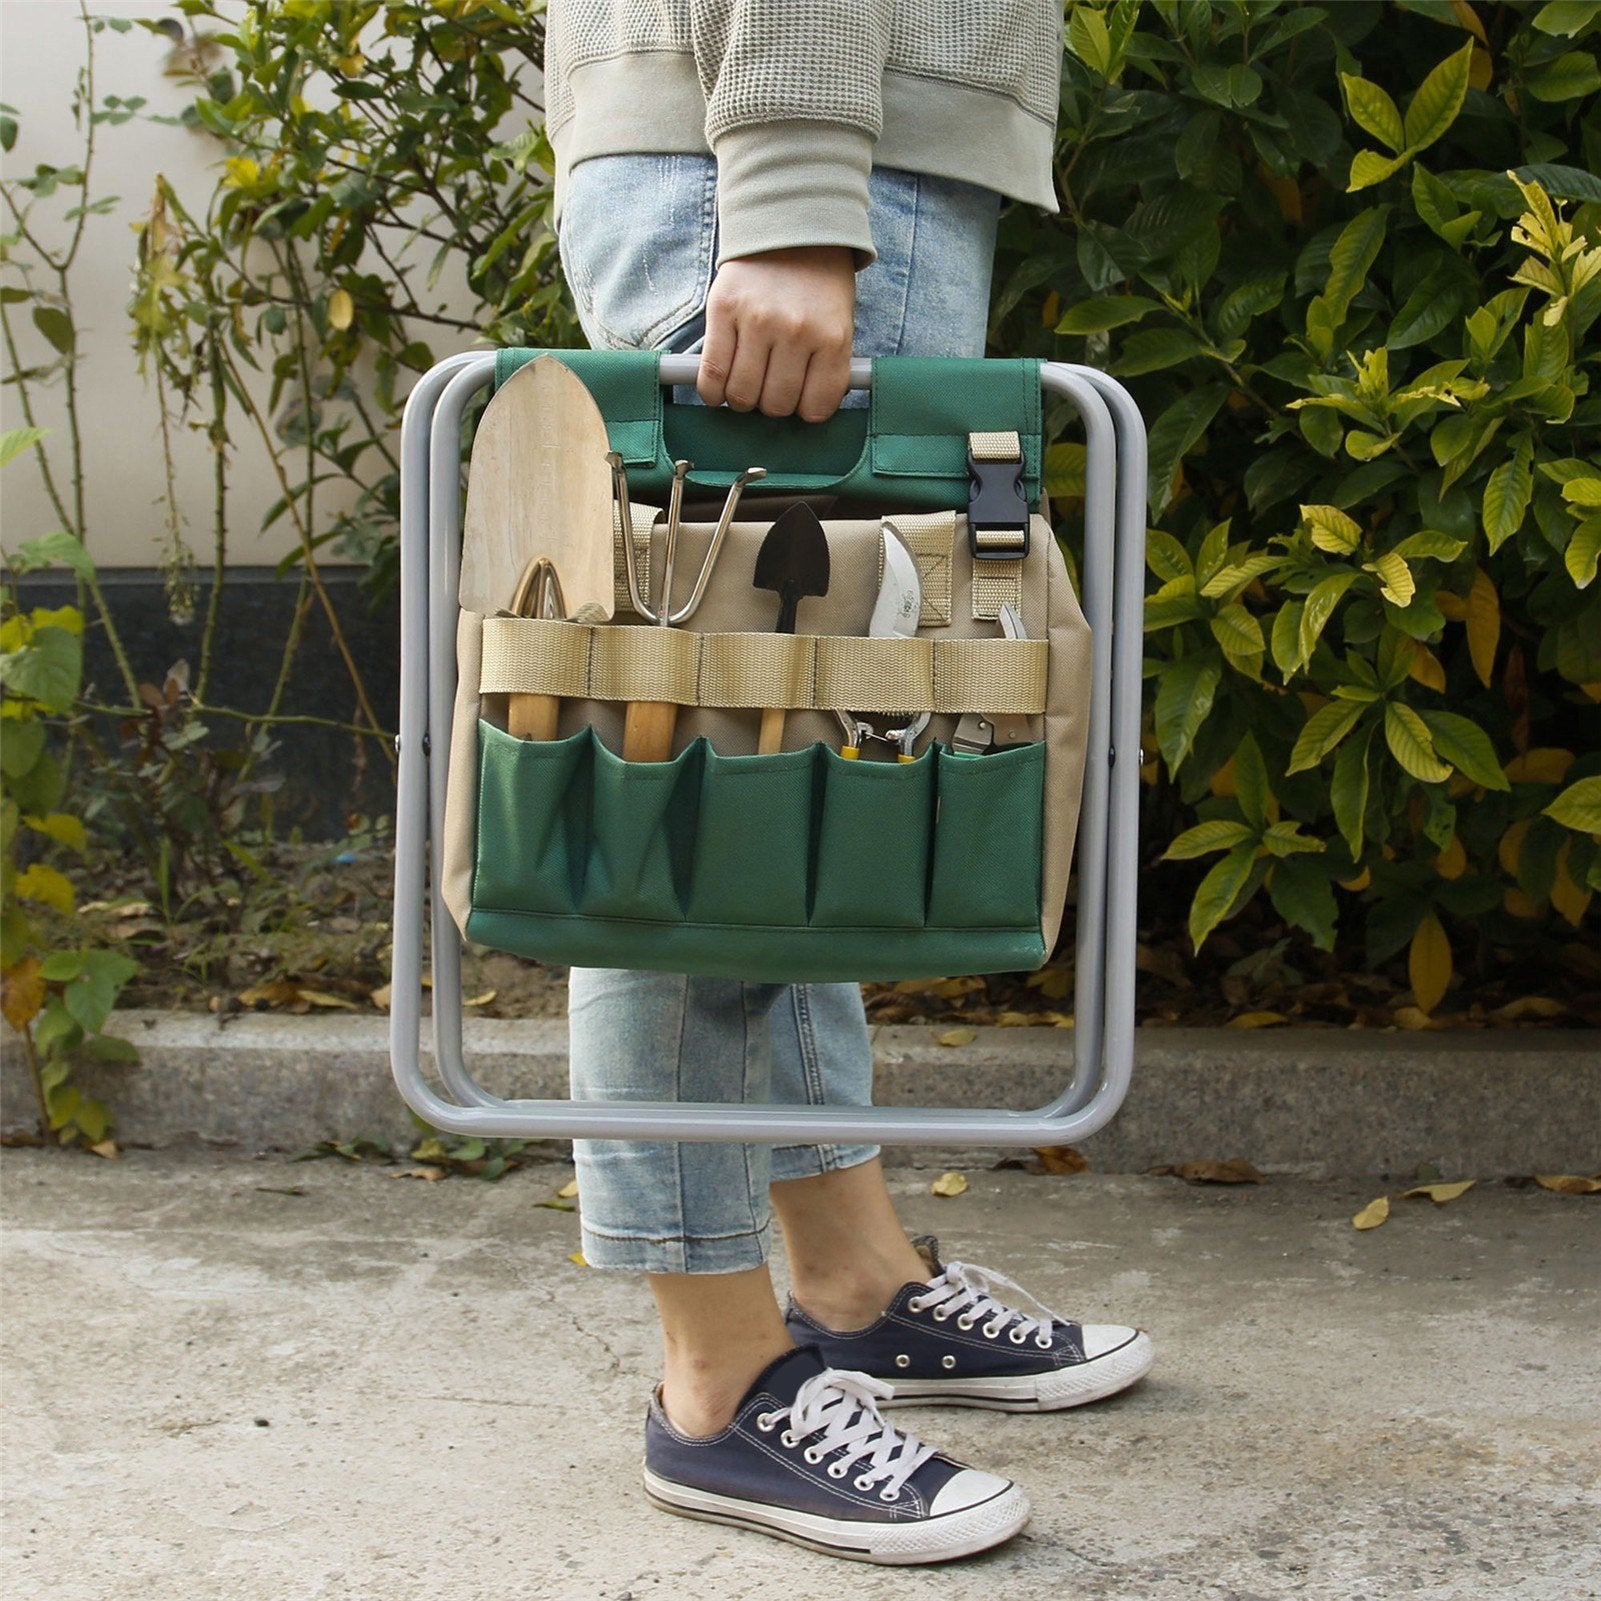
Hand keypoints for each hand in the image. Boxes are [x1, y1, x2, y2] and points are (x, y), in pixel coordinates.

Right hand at [697, 245, 856, 422]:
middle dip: (772, 404)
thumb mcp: (839, 322)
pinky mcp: (722, 310)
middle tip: (770, 386)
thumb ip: (826, 366)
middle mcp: (795, 330)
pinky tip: (718, 390)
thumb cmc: (818, 285)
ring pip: (742, 395)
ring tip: (747, 384)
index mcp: (832, 337)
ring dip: (742, 400)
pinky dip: (712, 392)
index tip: (799, 399)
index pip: (814, 408)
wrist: (790, 225)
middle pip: (775, 404)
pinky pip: (712, 373)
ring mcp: (757, 320)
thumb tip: (804, 412)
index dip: (804, 411)